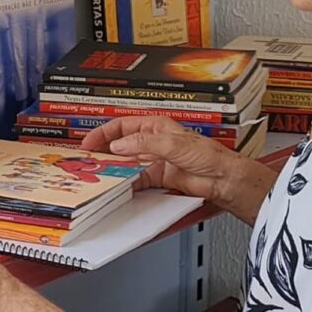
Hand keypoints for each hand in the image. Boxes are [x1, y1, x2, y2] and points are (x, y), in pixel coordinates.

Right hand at [80, 115, 238, 201]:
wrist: (222, 179)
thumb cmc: (208, 155)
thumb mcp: (172, 143)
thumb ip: (144, 143)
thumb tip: (120, 145)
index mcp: (155, 126)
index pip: (122, 126)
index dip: (103, 133)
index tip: (89, 142)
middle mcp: (152, 142)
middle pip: (120, 145)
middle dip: (104, 151)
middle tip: (88, 160)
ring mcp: (153, 160)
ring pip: (126, 163)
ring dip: (113, 168)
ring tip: (99, 174)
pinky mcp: (157, 177)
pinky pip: (135, 180)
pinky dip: (125, 183)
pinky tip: (118, 186)